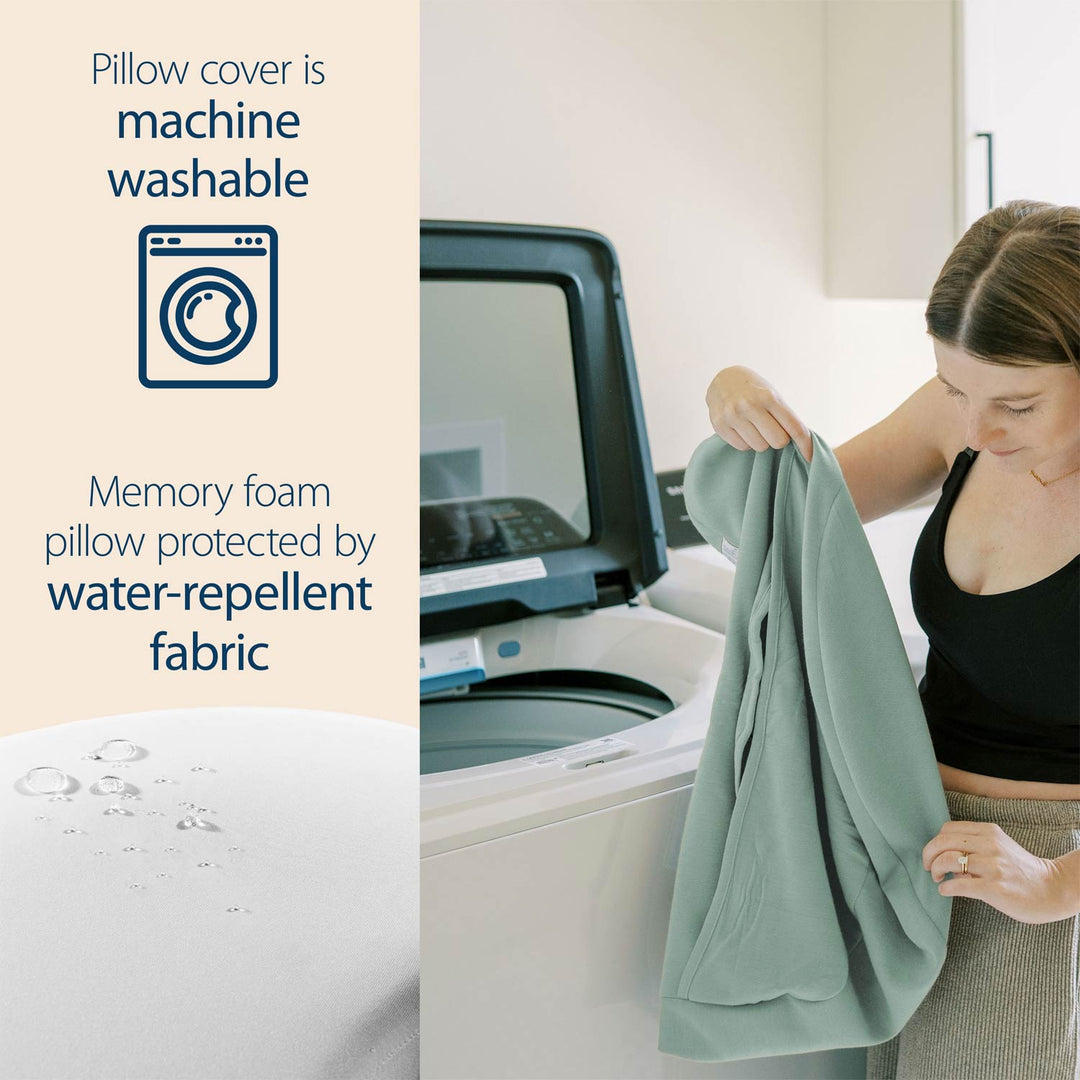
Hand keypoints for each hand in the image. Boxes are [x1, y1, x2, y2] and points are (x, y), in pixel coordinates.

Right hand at [704, 365, 813, 462]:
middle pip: (778, 442)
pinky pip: (742, 447)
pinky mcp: (720, 425)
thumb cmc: (754, 390)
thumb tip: (801, 444)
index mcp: (769, 397)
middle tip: (771, 428)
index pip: (794, 427)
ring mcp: (733, 416)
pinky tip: (742, 428)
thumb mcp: (772, 395)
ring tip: (754, 426)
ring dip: (761, 440)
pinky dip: (745, 441)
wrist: (722, 379)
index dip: (805, 444)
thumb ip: (784, 417)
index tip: (810, 456)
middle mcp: (750, 405)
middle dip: (778, 438)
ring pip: (760, 447)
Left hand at [922, 819, 1073, 924]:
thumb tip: (945, 855)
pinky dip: (945, 888)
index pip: (947, 829)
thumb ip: (974, 845)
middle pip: (942, 842)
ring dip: (935, 870)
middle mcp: (989, 845)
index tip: (934, 854)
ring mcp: (992, 866)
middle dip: (928, 854)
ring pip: (947, 860)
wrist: (1052, 890)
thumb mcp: (999, 847)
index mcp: (988, 832)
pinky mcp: (994, 888)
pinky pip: (959, 885)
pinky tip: (946, 891)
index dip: (935, 842)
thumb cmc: (1021, 870)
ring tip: (938, 878)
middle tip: (928, 867)